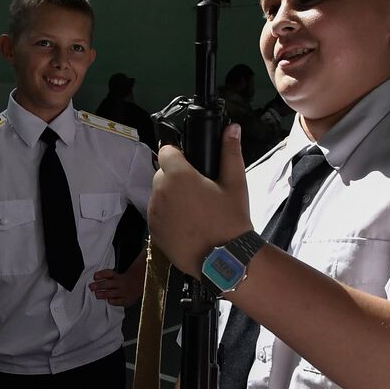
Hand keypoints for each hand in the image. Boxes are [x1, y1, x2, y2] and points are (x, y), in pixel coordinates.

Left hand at [90, 262, 144, 305]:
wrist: (139, 284)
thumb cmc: (123, 281)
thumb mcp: (117, 276)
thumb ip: (108, 277)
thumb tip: (94, 279)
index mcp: (118, 276)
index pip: (109, 273)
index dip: (101, 274)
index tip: (94, 277)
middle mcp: (120, 283)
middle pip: (108, 283)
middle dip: (99, 285)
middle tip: (91, 287)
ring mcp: (124, 292)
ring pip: (112, 293)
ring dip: (103, 294)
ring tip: (97, 294)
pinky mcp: (126, 300)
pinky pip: (118, 301)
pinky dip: (112, 301)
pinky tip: (108, 300)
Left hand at [149, 125, 252, 275]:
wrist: (225, 260)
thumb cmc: (231, 220)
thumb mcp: (236, 183)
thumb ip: (230, 152)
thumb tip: (232, 128)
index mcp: (178, 175)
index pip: (166, 151)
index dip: (178, 155)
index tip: (191, 164)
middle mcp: (160, 192)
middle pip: (162, 174)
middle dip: (176, 178)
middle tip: (199, 191)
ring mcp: (154, 213)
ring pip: (159, 195)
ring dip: (171, 197)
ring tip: (195, 210)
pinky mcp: (153, 232)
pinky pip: (157, 215)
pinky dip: (168, 216)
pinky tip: (187, 224)